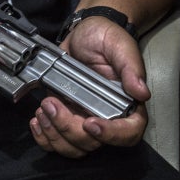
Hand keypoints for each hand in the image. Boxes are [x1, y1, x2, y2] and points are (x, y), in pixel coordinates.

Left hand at [29, 16, 149, 156]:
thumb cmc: (105, 38)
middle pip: (92, 143)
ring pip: (72, 146)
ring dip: (53, 133)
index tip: (90, 122)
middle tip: (51, 104)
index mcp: (127, 104)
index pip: (128, 133)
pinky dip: (44, 136)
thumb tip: (141, 92)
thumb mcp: (119, 46)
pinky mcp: (66, 117)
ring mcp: (84, 119)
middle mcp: (107, 117)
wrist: (83, 33)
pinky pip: (56, 140)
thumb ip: (130, 68)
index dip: (110, 135)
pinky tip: (37, 119)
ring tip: (43, 108)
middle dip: (68, 128)